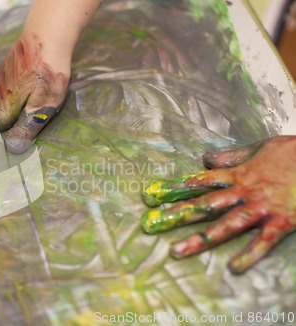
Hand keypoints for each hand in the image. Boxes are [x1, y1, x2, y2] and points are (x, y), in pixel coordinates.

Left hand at [140, 136, 295, 273]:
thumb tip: (206, 157)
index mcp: (237, 175)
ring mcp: (261, 209)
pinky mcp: (281, 223)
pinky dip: (249, 255)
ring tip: (176, 250)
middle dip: (176, 214)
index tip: (152, 195)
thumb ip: (231, 156)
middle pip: (204, 205)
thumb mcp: (259, 148)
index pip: (199, 182)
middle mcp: (243, 192)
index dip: (175, 189)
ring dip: (200, 239)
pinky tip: (234, 269)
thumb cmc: (292, 153)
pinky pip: (262, 242)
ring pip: (225, 226)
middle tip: (151, 224)